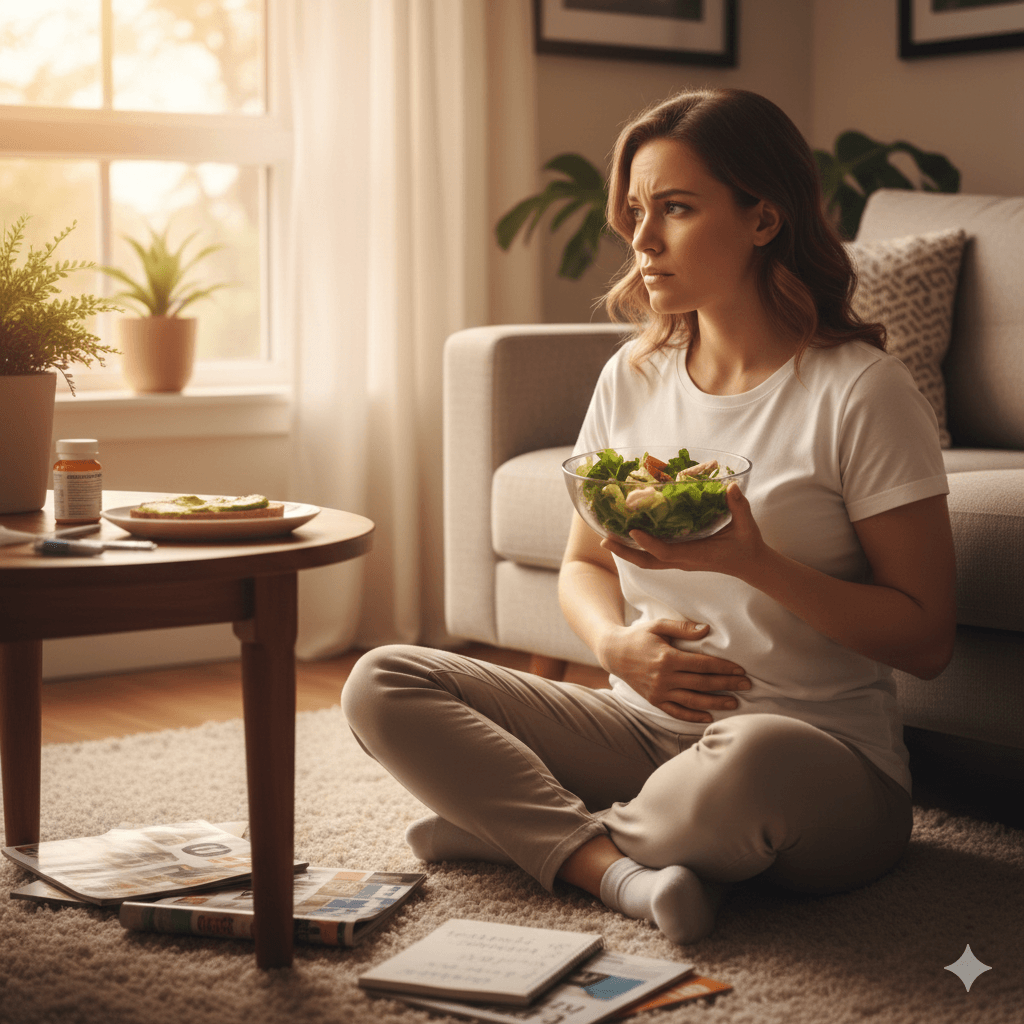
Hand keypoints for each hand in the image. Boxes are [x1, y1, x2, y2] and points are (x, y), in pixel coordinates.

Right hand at [598, 618, 750, 723]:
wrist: (614, 653)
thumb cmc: (638, 636)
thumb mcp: (658, 625)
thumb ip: (682, 628)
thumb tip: (707, 630)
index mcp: (667, 658)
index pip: (703, 665)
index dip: (724, 667)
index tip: (741, 670)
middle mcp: (664, 678)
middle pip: (702, 683)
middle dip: (727, 684)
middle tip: (748, 685)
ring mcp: (659, 692)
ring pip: (693, 701)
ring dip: (716, 702)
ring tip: (735, 702)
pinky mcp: (654, 701)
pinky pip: (676, 712)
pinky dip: (693, 716)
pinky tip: (709, 716)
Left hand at [602, 483, 763, 579]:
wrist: (751, 565)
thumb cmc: (747, 545)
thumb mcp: (746, 525)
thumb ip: (738, 506)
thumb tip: (731, 487)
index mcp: (697, 555)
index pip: (667, 553)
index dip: (648, 543)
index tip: (632, 532)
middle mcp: (683, 561)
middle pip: (647, 562)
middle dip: (624, 553)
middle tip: (603, 539)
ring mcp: (680, 562)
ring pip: (647, 561)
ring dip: (626, 552)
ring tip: (606, 539)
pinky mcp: (680, 559)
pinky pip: (653, 557)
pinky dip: (637, 549)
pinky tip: (626, 538)